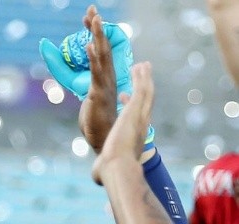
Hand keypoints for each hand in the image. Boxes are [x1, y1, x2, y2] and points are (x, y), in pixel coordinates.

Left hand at [40, 4, 154, 150]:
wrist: (103, 135)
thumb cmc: (93, 111)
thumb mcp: (71, 83)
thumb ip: (59, 65)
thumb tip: (45, 45)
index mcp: (103, 72)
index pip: (99, 46)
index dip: (94, 30)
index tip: (89, 13)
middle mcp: (107, 75)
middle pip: (102, 46)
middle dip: (97, 26)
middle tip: (92, 8)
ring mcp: (105, 83)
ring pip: (102, 56)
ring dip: (98, 37)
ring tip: (94, 19)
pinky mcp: (99, 93)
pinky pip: (97, 73)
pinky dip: (93, 58)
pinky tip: (89, 45)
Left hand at [92, 62, 154, 184]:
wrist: (117, 166)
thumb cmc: (111, 170)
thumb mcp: (106, 163)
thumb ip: (102, 168)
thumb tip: (96, 176)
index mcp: (132, 134)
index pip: (133, 116)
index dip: (130, 104)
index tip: (125, 96)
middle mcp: (139, 123)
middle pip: (145, 101)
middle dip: (144, 86)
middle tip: (143, 74)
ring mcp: (139, 115)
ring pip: (146, 92)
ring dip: (144, 77)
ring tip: (143, 65)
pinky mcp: (136, 109)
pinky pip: (141, 88)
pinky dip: (142, 77)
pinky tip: (140, 65)